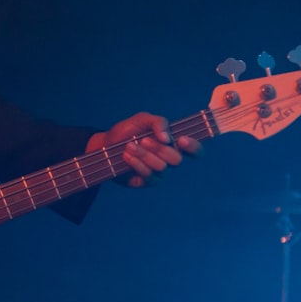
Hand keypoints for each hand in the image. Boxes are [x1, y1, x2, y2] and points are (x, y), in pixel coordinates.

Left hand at [86, 111, 200, 187]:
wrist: (106, 145)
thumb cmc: (127, 132)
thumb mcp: (143, 119)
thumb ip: (159, 122)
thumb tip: (168, 138)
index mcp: (173, 144)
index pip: (195, 151)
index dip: (193, 147)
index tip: (180, 139)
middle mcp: (169, 160)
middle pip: (177, 160)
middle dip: (159, 149)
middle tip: (143, 140)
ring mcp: (159, 172)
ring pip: (162, 167)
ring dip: (144, 155)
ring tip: (129, 146)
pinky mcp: (147, 182)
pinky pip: (149, 176)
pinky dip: (137, 164)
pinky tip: (127, 156)